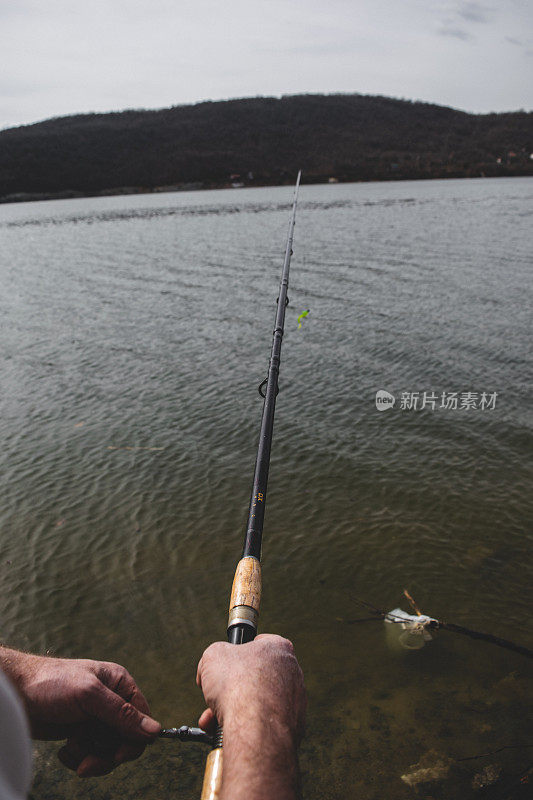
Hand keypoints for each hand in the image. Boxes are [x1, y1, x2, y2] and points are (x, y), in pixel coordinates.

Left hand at [0, 648, 160, 776]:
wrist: (17, 694)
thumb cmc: (52, 684)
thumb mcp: (89, 696)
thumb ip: (122, 714)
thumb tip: (156, 731)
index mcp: (120, 684)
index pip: (142, 719)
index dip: (134, 740)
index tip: (117, 755)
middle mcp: (111, 701)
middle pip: (125, 739)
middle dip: (105, 753)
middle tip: (86, 763)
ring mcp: (96, 718)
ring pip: (108, 750)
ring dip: (89, 754)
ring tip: (70, 747)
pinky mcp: (81, 731)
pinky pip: (90, 754)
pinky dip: (77, 756)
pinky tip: (64, 749)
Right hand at [196, 634, 305, 799]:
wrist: (255, 728)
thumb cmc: (237, 684)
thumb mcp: (214, 654)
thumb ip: (215, 655)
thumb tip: (212, 669)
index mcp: (279, 648)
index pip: (258, 643)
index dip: (237, 653)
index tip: (226, 664)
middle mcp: (292, 673)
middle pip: (256, 677)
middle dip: (232, 688)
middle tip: (215, 696)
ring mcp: (295, 701)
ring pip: (258, 703)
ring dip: (235, 710)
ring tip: (214, 718)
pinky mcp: (293, 727)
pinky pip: (265, 724)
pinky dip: (247, 726)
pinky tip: (227, 732)